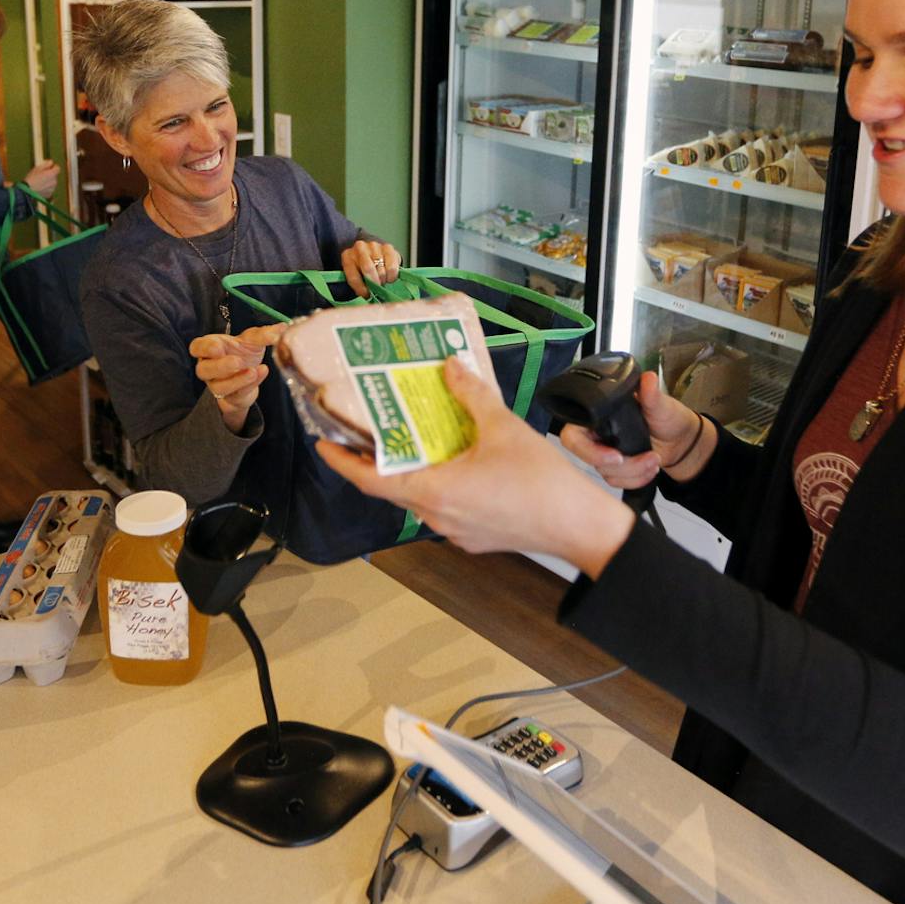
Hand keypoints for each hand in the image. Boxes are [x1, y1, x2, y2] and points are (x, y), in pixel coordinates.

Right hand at [23, 160, 59, 198]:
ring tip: (39, 182)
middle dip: (50, 174)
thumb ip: (46, 164)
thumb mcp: (37, 168)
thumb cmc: (31, 179)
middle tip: (41, 175)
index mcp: (52, 174)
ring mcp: (52, 188)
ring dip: (48, 181)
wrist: (27, 191)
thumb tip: (51, 162)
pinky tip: (39, 187)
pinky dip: (46, 188)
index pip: (58, 168)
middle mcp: (54, 181)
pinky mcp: (49, 194)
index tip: (49, 167)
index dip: (53, 167)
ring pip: (52, 183)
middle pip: (54, 176)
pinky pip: (49, 189)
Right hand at [190, 324, 285, 432]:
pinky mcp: (230, 398)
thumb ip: (263, 334)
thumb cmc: (244, 352)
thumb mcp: (252, 340)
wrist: (251, 374)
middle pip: (203, 370)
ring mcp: (217, 384)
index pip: (196, 348)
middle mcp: (209, 368)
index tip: (218, 347)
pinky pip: (236, 395)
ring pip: (219, 387)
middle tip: (238, 362)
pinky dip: (250, 385)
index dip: (204, 348)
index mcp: (209, 348)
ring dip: (237, 380)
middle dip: (220, 367)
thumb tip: (282, 328)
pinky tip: (261, 373)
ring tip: (253, 370)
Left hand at [314, 358, 634, 576]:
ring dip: (413, 470)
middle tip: (374, 429)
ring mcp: (455, 530)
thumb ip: (472, 395)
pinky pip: (445, 507)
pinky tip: (456, 460)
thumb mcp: (503, 427)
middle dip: (380, 459)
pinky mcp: (475, 536)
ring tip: (415, 437)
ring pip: (421, 498)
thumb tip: (451, 367)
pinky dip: (440, 483)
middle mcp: (437, 516)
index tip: (324, 445)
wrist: (580, 527)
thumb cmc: (542, 483)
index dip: (343, 463)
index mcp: (435, 492)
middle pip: (394, 488)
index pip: (371, 481)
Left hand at [340, 239, 401, 297]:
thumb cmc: (361, 268)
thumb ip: (358, 284)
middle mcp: (359, 248)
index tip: (366, 295)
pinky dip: (392, 276)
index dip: (361, 289)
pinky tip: (389, 276)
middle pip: (368, 269)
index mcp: (347, 257)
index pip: (353, 277)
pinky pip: (392, 267)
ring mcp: (374, 246)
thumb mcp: (355, 275)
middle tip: (377, 288)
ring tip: (381, 280)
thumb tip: (369, 296)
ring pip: (381, 270)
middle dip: (374, 283)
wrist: (369, 252)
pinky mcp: (388, 247)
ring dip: (383, 280)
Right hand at [559, 372, 706, 488]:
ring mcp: (605, 454)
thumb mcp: (660, 403)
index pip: (573, 435)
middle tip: (644, 460)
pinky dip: (637, 479)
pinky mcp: (616, 470)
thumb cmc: (666, 416)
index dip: (587, 449)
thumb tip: (648, 379)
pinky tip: (652, 469)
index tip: (616, 456)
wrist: (679, 439)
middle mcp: (596, 435)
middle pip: (587, 458)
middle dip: (617, 466)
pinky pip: (618, 482)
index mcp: (598, 415)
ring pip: (606, 473)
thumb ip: (651, 394)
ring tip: (655, 460)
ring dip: (634, 471)